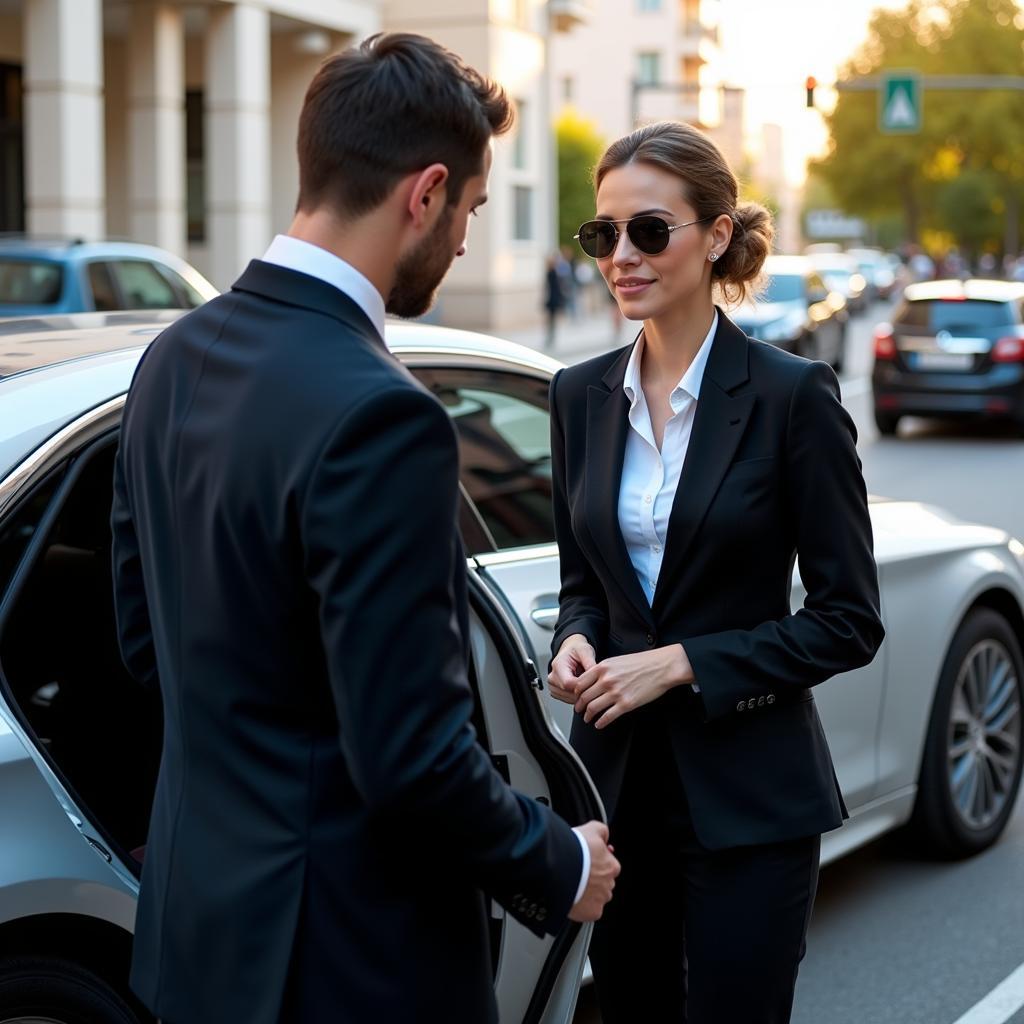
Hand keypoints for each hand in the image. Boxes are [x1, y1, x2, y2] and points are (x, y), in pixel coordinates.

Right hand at [548, 634, 595, 704]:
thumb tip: (596, 675)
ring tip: (588, 684)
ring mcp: (553, 686)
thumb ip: (590, 662)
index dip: (582, 686)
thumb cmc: (576, 650)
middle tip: (594, 684)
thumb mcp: (585, 651)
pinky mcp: (556, 692)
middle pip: (568, 693)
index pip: (568, 684)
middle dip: (583, 691)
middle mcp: (553, 677)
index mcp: (558, 666)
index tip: (593, 683)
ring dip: (581, 695)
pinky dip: (577, 697)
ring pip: (569, 699)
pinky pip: (568, 700)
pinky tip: (583, 688)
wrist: (570, 651)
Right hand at [569, 821, 619, 921]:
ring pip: (597, 898)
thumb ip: (602, 831)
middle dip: (592, 880)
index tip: (585, 863)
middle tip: (577, 874)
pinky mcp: (592, 913)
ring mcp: (601, 899)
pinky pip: (589, 911)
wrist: (559, 868)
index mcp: (612, 866)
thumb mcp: (591, 829)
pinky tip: (572, 897)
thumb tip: (605, 835)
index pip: (608, 866)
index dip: (596, 864)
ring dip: (587, 894)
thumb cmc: (574, 849)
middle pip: (603, 883)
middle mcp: (610, 884)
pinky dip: (582, 907)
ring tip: (572, 886)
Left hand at [574, 644, 692, 728]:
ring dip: (587, 716)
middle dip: (579, 706)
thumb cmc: (642, 662)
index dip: (575, 693)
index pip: (579, 683)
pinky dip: (600, 722)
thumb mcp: (617, 660)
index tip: (576, 697)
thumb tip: (592, 680)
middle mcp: (606, 680)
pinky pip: (607, 717)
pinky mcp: (626, 704)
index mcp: (603, 667)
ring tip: (587, 718)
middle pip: (584, 697)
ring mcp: (616, 693)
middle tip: (579, 710)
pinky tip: (599, 724)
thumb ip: (603, 670)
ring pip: (593, 708)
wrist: (662, 667)